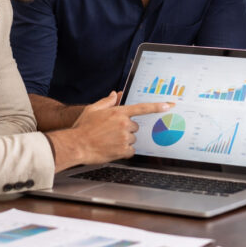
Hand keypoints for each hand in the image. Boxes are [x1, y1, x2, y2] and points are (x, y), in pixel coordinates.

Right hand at [50, 92, 172, 170]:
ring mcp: (124, 137)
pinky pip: (130, 150)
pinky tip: (111, 149)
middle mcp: (124, 124)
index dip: (157, 106)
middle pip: (135, 127)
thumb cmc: (82, 127)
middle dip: (126, 129)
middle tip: (111, 132)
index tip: (169, 105)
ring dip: (124, 140)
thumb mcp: (92, 109)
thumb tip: (114, 94)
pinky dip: (123, 151)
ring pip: (132, 139)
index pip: (142, 108)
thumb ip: (106, 102)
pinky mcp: (123, 150)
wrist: (76, 145)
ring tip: (108, 141)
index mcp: (118, 112)